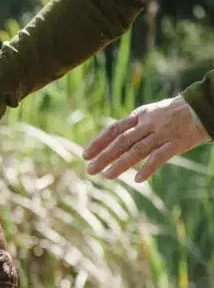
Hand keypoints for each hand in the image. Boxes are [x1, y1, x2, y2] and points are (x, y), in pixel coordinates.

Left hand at [83, 95, 209, 182]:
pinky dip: (148, 168)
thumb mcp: (148, 115)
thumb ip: (131, 128)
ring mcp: (162, 133)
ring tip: (107, 176)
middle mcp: (148, 124)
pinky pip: (160, 157)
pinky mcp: (177, 143)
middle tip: (90, 170)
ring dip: (121, 164)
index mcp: (139, 116)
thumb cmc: (170, 114)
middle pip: (122, 141)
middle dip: (104, 156)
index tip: (85, 156)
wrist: (202, 107)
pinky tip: (137, 179)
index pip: (114, 129)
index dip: (98, 142)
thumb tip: (107, 144)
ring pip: (138, 150)